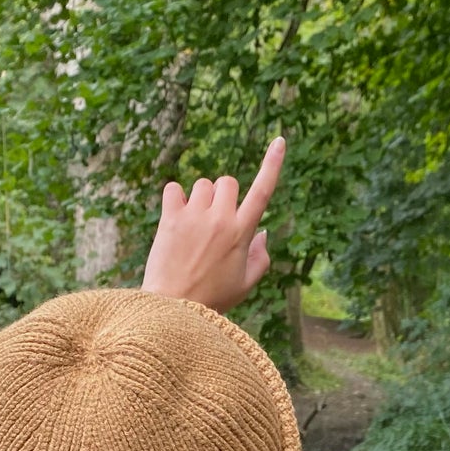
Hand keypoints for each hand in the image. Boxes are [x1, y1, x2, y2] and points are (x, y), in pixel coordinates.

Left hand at [142, 137, 284, 311]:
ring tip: (193, 225)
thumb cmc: (213, 300)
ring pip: (202, 184)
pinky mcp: (169, 218)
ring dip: (200, 198)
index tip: (280, 140)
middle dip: (223, 195)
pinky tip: (175, 217)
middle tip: (214, 220)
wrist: (173, 310)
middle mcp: (220, 219)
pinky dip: (175, 198)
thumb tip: (262, 231)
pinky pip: (174, 188)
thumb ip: (260, 257)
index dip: (272, 164)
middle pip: (227, 182)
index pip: (263, 191)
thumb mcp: (245, 285)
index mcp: (242, 233)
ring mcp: (194, 216)